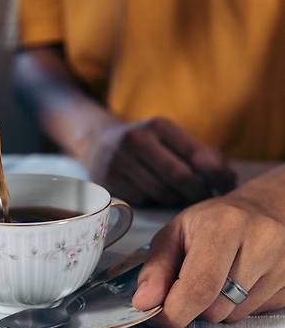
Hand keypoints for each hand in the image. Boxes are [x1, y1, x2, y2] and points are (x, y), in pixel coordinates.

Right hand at [84, 117, 235, 205]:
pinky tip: (159, 197)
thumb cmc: (147, 143)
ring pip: (160, 191)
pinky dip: (155, 202)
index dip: (217, 174)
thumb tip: (228, 179)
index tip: (227, 186)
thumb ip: (201, 153)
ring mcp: (119, 160)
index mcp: (158, 126)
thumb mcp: (170, 137)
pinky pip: (142, 199)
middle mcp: (136, 140)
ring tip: (185, 199)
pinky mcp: (108, 180)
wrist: (98, 142)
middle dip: (198, 192)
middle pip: (179, 176)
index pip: (196, 154)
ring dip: (178, 200)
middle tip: (207, 200)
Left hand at [133, 196, 284, 327]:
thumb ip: (156, 269)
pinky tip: (238, 281)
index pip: (199, 288)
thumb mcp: (174, 233)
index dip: (174, 311)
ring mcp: (284, 265)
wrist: (262, 210)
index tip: (158, 314)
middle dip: (192, 306)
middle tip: (189, 281)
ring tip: (217, 276)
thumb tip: (144, 301)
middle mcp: (262, 243)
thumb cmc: (214, 221)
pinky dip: (237, 306)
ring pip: (234, 316)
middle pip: (215, 307)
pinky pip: (254, 315)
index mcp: (224, 225)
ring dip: (215, 307)